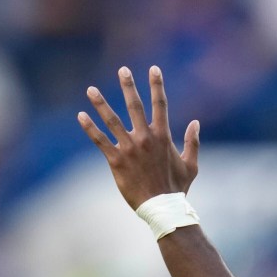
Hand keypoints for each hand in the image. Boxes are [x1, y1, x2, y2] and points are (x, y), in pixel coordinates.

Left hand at [79, 66, 199, 209]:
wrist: (162, 208)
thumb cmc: (177, 189)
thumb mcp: (191, 165)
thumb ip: (192, 142)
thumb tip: (195, 123)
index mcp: (163, 136)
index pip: (160, 105)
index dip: (157, 85)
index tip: (153, 69)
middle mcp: (145, 138)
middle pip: (135, 106)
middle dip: (128, 86)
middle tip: (122, 70)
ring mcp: (130, 148)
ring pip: (112, 120)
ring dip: (101, 103)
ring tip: (91, 89)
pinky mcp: (117, 161)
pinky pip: (100, 140)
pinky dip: (90, 128)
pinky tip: (81, 115)